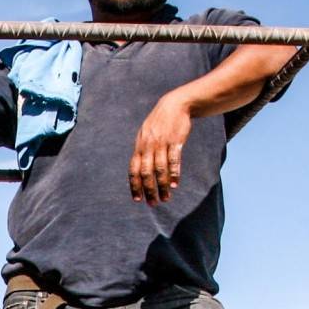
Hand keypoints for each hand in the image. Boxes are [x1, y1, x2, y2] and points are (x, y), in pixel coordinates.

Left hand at [129, 88, 194, 203]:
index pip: (133, 170)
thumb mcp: (146, 136)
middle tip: (152, 204)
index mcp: (139, 146)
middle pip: (146, 172)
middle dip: (148, 190)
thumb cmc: (159, 123)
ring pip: (160, 169)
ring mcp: (162, 143)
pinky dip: (174, 173)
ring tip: (165, 198)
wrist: (175, 105)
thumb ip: (143, 153)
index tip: (137, 199)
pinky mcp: (175, 140)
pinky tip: (175, 184)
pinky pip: (174, 159)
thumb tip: (141, 173)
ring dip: (162, 186)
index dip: (134, 185)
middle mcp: (148, 146)